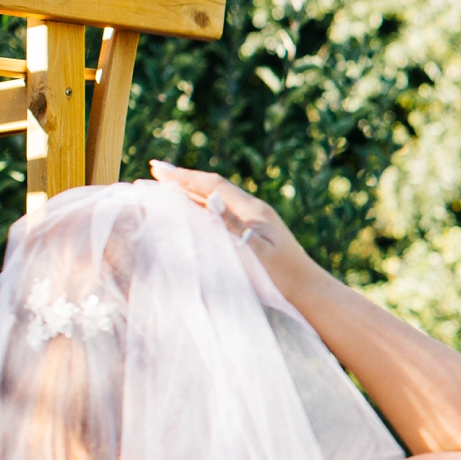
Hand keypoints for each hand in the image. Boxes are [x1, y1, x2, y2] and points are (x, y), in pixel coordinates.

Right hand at [150, 160, 314, 300]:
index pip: (212, 185)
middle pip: (212, 188)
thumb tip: (209, 200)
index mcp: (252, 210)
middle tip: (153, 173)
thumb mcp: (255, 253)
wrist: (307, 291)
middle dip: (182, 181)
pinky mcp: (253, 233)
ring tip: (164, 187)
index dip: (183, 177)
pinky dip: (200, 208)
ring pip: (216, 200)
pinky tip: (191, 212)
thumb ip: (233, 227)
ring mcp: (253, 220)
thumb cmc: (281, 277)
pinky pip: (221, 214)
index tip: (157, 168)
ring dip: (189, 192)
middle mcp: (252, 210)